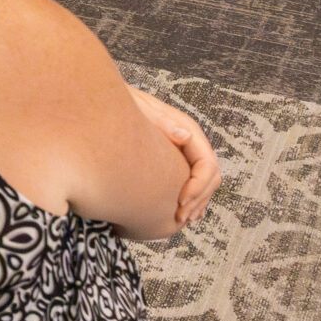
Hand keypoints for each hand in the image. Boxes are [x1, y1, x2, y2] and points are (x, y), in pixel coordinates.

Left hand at [131, 86, 219, 228]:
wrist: (111, 101)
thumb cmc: (125, 106)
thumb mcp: (141, 111)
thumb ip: (162, 122)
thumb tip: (185, 135)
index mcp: (189, 131)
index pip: (207, 164)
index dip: (198, 186)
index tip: (179, 202)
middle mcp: (192, 142)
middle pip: (210, 177)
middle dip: (198, 200)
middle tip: (179, 218)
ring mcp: (186, 151)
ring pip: (204, 182)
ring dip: (196, 202)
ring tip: (180, 220)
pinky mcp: (176, 159)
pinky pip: (193, 182)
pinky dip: (192, 198)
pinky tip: (181, 213)